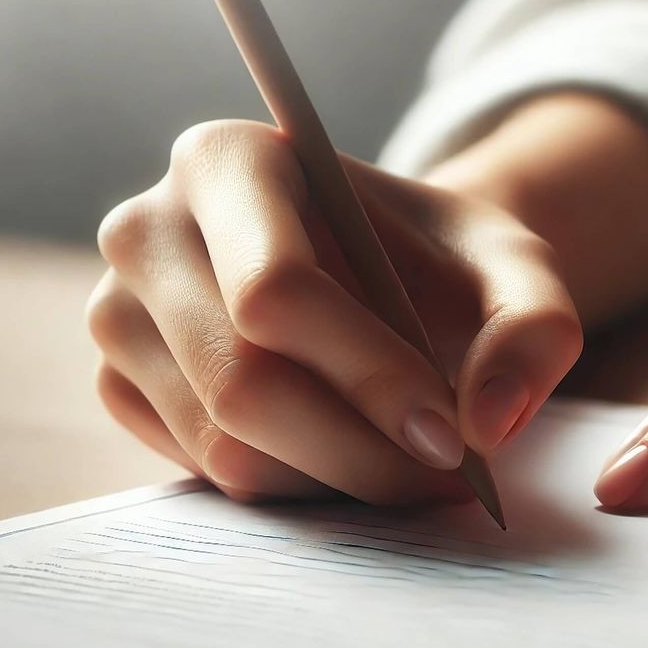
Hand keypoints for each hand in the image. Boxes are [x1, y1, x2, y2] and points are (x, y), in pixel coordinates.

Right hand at [88, 120, 580, 503]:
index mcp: (225, 160)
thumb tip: (487, 424)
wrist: (378, 275)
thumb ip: (533, 326)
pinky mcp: (117, 384)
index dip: (370, 376)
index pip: (276, 289)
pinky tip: (348, 458)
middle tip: (447, 477)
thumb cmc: (436, 260)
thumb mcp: (514, 266)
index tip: (453, 437)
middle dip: (361, 451)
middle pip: (240, 380)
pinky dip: (293, 487)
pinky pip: (204, 472)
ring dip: (336, 480)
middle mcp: (145, 227)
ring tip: (413, 468)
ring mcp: (115, 311)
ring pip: (222, 443)